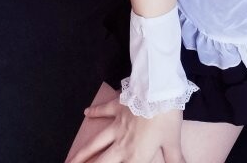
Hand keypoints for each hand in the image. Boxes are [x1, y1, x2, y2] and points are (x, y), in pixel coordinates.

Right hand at [66, 92, 185, 162]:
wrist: (158, 90)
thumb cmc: (166, 118)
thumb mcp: (173, 141)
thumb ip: (176, 159)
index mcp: (135, 156)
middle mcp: (121, 144)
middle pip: (100, 161)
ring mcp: (117, 125)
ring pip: (95, 142)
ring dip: (82, 152)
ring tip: (70, 160)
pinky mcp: (117, 106)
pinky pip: (103, 110)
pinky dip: (94, 111)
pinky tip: (85, 113)